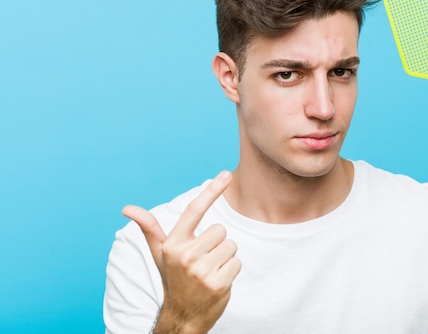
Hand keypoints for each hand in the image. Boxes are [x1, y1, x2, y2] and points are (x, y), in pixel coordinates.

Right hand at [123, 171, 240, 333]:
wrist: (182, 317)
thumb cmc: (173, 278)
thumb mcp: (160, 253)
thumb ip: (149, 228)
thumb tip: (126, 208)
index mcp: (172, 244)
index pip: (194, 210)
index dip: (211, 190)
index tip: (226, 174)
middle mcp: (185, 256)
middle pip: (221, 230)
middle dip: (216, 243)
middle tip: (203, 259)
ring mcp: (201, 271)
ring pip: (231, 246)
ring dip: (225, 257)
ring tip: (210, 270)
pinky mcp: (218, 283)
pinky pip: (237, 262)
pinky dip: (231, 271)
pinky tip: (217, 281)